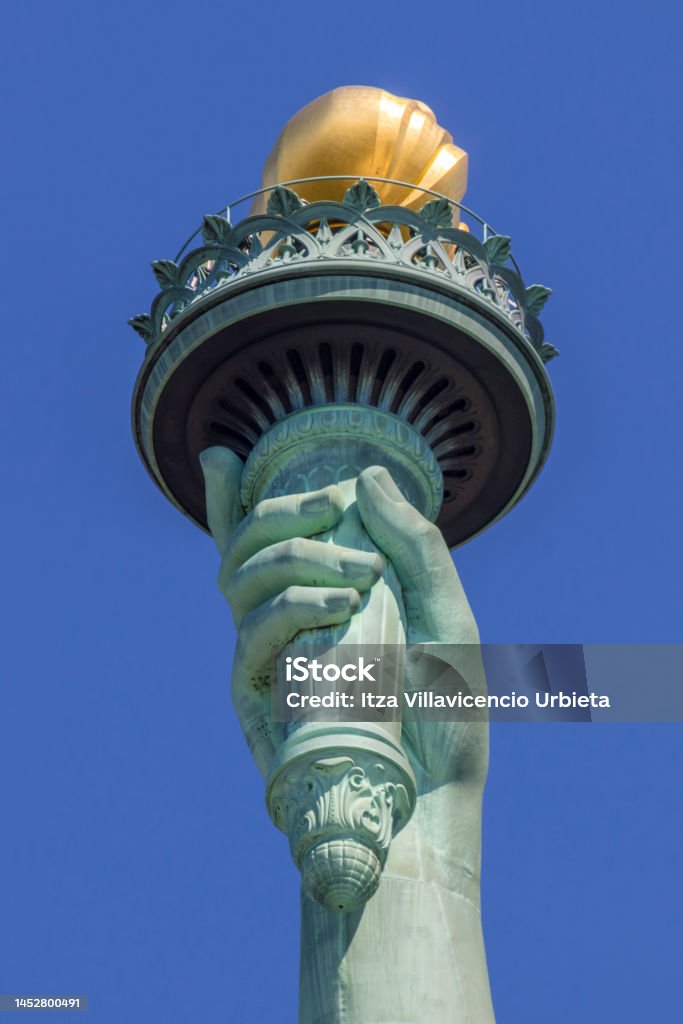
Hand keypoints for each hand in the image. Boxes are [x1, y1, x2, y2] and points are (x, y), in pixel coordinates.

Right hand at [200, 448, 486, 790]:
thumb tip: (365, 475)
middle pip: (245, 545)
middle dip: (285, 513)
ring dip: (296, 557)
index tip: (222, 455)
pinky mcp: (258, 694)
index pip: (260, 539)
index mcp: (322, 594)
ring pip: (241, 578)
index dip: (227, 498)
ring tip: (361, 576)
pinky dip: (291, 606)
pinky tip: (340, 608)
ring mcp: (270, 655)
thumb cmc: (445, 707)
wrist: (436, 791)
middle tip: (336, 511)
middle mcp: (287, 620)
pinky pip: (252, 631)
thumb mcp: (447, 612)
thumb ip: (414, 544)